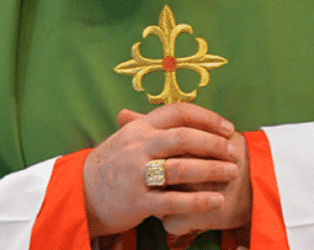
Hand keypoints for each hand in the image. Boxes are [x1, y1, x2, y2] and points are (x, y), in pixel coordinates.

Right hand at [83, 103, 240, 237]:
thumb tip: (186, 114)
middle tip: (234, 151)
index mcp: (139, 128)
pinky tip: (216, 201)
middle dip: (214, 144)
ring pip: (181, 168)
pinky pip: (173, 201)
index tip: (227, 128)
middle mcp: (138, 146)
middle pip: (184, 138)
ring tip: (232, 173)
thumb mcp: (127, 138)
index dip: (207, 118)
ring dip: (211, 170)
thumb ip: (154, 126)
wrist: (79, 193)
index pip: (178, 112)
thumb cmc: (111, 165)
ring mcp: (136, 174)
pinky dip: (197, 201)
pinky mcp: (136, 201)